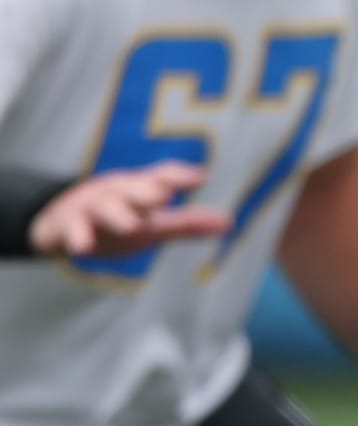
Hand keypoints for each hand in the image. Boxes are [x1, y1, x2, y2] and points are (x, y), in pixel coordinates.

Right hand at [30, 162, 230, 257]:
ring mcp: (90, 208)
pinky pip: (71, 231)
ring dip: (117, 215)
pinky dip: (77, 237)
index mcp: (138, 190)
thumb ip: (187, 224)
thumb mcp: (152, 223)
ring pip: (103, 208)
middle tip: (163, 197)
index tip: (200, 176)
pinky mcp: (66, 226)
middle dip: (147, 192)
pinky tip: (83, 249)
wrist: (59, 225)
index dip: (178, 176)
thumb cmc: (116, 221)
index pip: (160, 178)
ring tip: (131, 225)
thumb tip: (229, 223)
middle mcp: (116, 194)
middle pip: (132, 189)